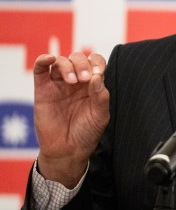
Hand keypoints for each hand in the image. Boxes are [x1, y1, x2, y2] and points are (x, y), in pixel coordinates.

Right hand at [33, 52, 109, 188]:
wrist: (67, 151)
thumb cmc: (87, 133)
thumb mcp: (100, 116)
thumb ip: (101, 96)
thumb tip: (97, 76)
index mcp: (92, 84)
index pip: (95, 62)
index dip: (97, 62)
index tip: (98, 72)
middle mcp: (76, 81)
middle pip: (78, 58)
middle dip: (82, 64)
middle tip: (84, 79)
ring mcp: (58, 84)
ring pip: (61, 61)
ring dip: (67, 65)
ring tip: (72, 80)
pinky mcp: (42, 90)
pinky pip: (40, 70)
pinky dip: (43, 60)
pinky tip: (49, 59)